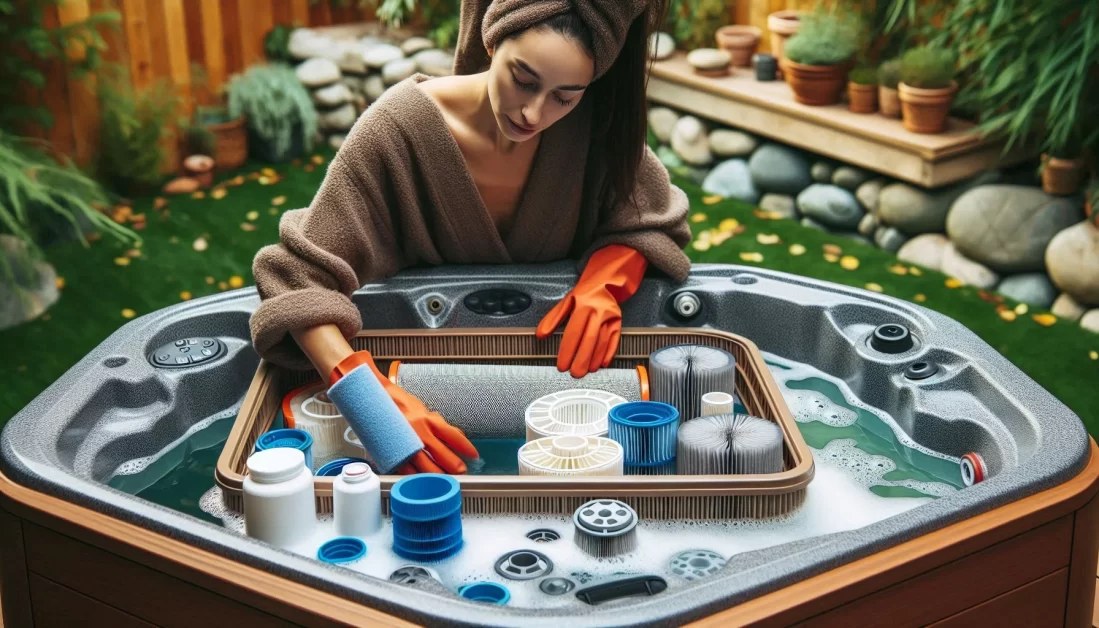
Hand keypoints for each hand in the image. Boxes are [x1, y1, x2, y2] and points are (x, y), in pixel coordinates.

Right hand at [331, 351, 478, 474]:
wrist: (370, 394)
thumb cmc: (395, 401)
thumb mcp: (421, 409)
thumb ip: (438, 423)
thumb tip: (455, 435)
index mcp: (428, 419)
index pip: (454, 436)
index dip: (467, 448)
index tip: (474, 456)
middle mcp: (419, 431)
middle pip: (443, 456)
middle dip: (455, 467)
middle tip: (460, 473)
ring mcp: (404, 443)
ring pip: (426, 467)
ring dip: (437, 476)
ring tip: (444, 480)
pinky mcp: (391, 452)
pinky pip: (406, 469)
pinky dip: (415, 476)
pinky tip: (420, 480)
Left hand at [536, 245, 647, 377]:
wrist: (605, 283)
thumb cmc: (584, 294)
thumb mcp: (566, 301)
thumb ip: (553, 318)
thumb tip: (541, 334)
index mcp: (584, 305)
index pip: (573, 332)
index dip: (567, 350)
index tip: (562, 364)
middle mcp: (599, 310)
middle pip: (589, 339)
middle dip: (581, 359)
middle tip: (575, 373)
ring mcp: (610, 317)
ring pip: (602, 342)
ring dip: (594, 359)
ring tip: (587, 370)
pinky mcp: (618, 322)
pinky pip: (615, 340)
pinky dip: (609, 353)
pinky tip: (602, 363)